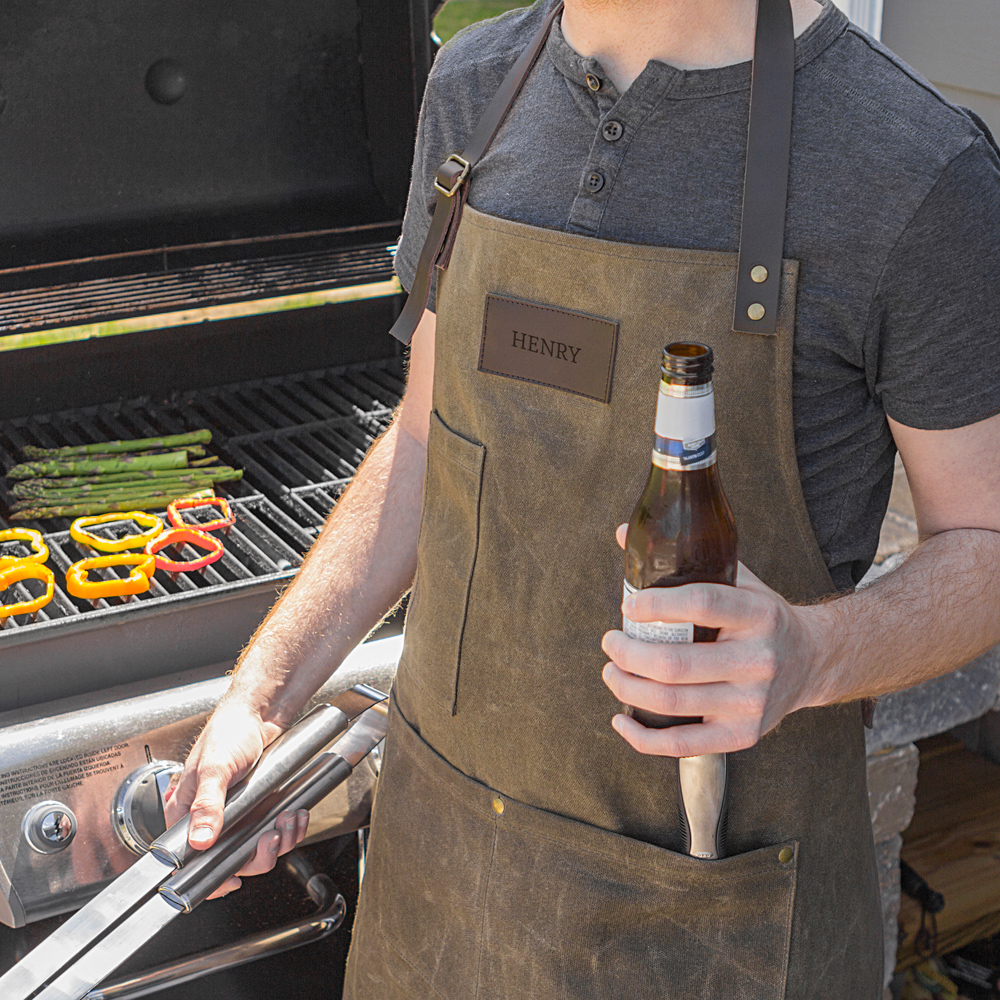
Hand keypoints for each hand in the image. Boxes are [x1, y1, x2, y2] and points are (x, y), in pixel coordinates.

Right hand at [163, 700, 309, 897]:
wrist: (260, 712)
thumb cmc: (229, 731)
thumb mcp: (214, 767)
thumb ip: (207, 804)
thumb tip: (199, 840)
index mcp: (185, 813)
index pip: (187, 862)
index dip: (208, 879)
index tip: (230, 881)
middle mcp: (210, 819)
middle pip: (229, 860)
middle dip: (256, 855)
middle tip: (271, 837)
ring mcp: (237, 815)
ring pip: (256, 848)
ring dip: (279, 840)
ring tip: (288, 819)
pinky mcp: (260, 808)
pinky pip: (275, 831)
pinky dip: (290, 828)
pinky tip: (296, 814)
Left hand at [600, 524, 826, 756]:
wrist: (812, 661)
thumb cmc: (762, 618)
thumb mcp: (738, 580)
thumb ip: (686, 559)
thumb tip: (623, 535)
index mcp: (759, 614)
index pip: (702, 604)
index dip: (656, 605)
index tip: (627, 604)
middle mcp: (758, 660)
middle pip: (675, 663)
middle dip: (627, 653)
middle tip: (610, 642)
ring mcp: (752, 703)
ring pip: (672, 702)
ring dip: (627, 687)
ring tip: (612, 671)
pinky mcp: (743, 735)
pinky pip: (682, 745)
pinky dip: (642, 737)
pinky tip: (622, 719)